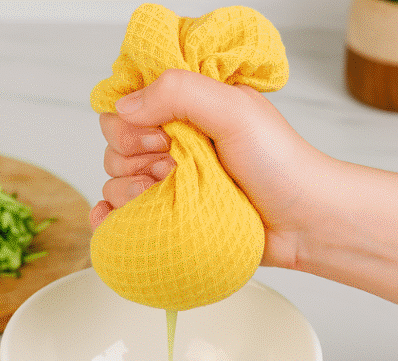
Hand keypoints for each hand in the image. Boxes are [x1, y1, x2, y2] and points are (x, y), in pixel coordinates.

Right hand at [91, 68, 397, 301]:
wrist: (300, 222)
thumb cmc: (280, 164)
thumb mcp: (235, 110)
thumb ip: (180, 94)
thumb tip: (125, 106)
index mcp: (187, 109)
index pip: (129, 104)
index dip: (130, 122)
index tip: (159, 136)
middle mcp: (172, 143)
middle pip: (115, 144)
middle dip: (132, 157)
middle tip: (172, 167)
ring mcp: (167, 183)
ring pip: (113, 180)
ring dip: (127, 189)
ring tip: (167, 193)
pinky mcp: (165, 217)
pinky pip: (116, 216)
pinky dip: (104, 217)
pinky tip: (108, 219)